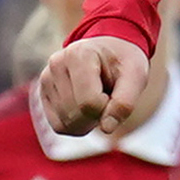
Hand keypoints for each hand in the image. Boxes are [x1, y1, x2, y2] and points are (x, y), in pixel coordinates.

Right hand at [37, 34, 157, 141]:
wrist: (109, 51)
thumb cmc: (123, 63)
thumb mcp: (136, 76)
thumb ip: (125, 102)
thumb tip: (106, 129)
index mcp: (79, 54)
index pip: (90, 103)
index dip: (108, 108)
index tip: (116, 93)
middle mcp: (57, 64)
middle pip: (77, 114)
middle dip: (98, 116)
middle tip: (108, 96)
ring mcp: (46, 79)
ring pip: (66, 123)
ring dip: (88, 122)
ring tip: (96, 98)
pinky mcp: (43, 94)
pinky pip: (59, 126)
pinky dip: (77, 125)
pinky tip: (86, 109)